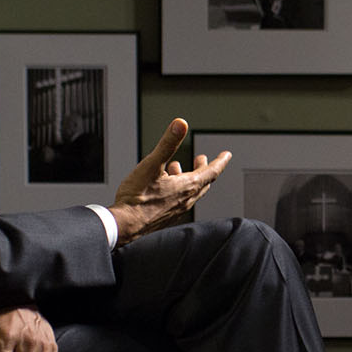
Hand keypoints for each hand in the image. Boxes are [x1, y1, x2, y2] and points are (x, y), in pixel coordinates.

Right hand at [109, 118, 231, 245]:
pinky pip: (178, 201)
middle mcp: (185, 200)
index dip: (220, 161)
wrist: (125, 226)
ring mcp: (176, 210)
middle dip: (203, 168)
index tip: (226, 155)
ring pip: (189, 192)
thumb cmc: (137, 198)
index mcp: (186, 187)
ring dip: (187, 178)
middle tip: (202, 159)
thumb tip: (180, 124)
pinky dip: (177, 190)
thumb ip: (167, 143)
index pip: (211, 172)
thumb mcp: (152, 164)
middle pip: (202, 182)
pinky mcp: (166, 217)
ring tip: (177, 168)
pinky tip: (164, 187)